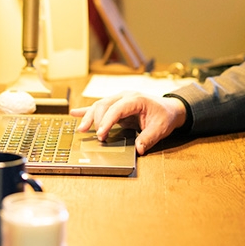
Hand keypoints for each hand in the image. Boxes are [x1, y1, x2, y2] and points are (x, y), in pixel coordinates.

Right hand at [70, 91, 186, 154]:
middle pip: (104, 105)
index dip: (107, 121)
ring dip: (89, 116)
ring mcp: (120, 99)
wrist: (170, 109)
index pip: (117, 109)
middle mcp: (125, 97)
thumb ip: (149, 138)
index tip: (101, 135)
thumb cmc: (165, 116)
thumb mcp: (160, 128)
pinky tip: (74, 113)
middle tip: (93, 135)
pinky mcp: (116, 105)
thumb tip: (139, 148)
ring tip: (80, 128)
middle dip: (96, 120)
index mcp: (136, 99)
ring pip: (100, 105)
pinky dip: (87, 111)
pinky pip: (100, 107)